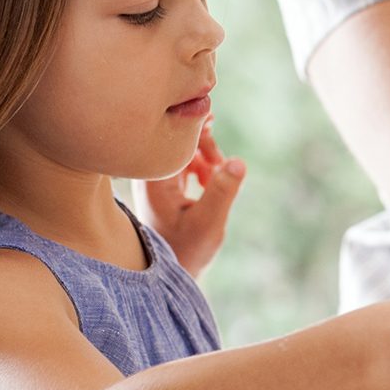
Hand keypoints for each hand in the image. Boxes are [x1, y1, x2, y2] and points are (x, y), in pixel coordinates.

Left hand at [137, 119, 245, 277]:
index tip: (212, 119)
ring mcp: (156, 180)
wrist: (171, 270)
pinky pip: (182, 163)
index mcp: (155, 179)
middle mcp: (151, 176)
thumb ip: (222, 190)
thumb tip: (238, 161)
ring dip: (204, 155)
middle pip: (175, 139)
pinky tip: (208, 181)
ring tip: (217, 174)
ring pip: (181, 150)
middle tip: (220, 161)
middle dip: (202, 142)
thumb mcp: (208, 222)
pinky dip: (199, 166)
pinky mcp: (165, 187)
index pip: (170, 138)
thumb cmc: (185, 249)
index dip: (192, 124)